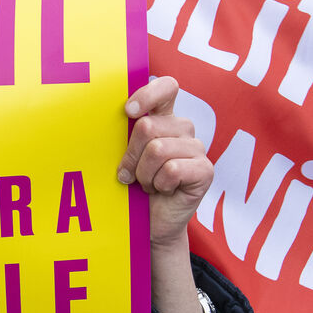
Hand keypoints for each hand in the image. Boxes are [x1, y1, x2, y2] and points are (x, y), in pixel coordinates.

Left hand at [117, 76, 211, 249]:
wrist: (150, 224)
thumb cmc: (133, 188)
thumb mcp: (124, 157)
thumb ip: (123, 135)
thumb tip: (107, 118)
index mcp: (164, 118)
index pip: (166, 87)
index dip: (147, 95)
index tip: (128, 112)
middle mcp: (182, 129)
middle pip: (148, 126)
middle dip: (131, 156)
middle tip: (131, 175)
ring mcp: (196, 149)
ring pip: (158, 150)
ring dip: (145, 174)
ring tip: (148, 184)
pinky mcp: (205, 170)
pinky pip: (172, 169)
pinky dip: (160, 184)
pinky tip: (163, 191)